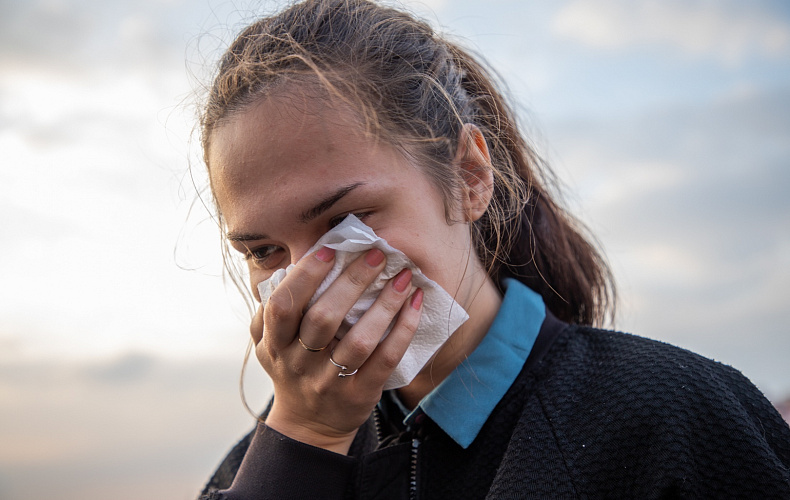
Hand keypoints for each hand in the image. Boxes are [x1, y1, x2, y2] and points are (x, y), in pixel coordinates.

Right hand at [250, 247, 422, 453]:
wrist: (309, 425)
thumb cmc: (293, 369)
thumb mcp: (271, 344)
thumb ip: (274, 310)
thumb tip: (295, 264)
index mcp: (275, 345)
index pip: (283, 306)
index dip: (304, 277)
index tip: (329, 250)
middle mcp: (299, 364)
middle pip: (324, 319)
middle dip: (352, 282)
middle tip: (377, 254)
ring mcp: (330, 381)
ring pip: (360, 340)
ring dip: (385, 305)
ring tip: (403, 277)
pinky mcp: (360, 394)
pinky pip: (386, 360)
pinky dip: (403, 330)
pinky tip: (414, 305)